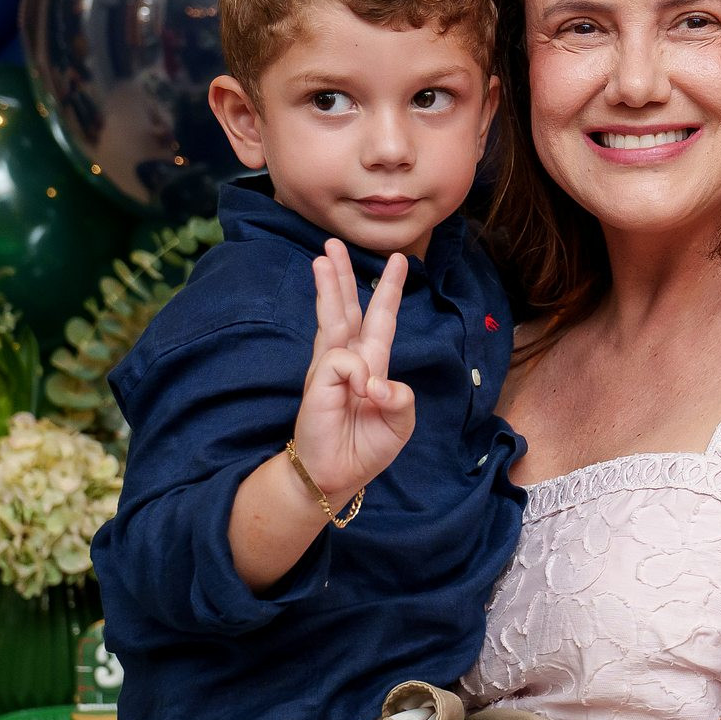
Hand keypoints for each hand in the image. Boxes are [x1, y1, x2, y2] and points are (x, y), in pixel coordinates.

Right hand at [292, 239, 415, 500]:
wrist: (336, 476)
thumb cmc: (365, 449)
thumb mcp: (400, 423)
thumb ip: (401, 398)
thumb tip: (378, 381)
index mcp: (372, 366)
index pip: (380, 321)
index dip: (389, 292)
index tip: (398, 262)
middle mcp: (349, 361)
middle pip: (347, 308)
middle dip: (342, 275)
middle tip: (332, 244)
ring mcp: (331, 368)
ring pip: (333, 317)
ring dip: (329, 286)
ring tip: (322, 258)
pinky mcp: (319, 380)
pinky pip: (343, 360)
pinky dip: (356, 372)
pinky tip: (359, 393)